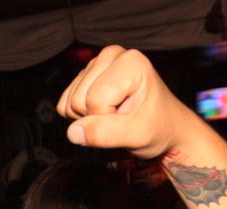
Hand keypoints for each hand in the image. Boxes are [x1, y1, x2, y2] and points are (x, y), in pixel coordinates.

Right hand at [56, 46, 193, 157]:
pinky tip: (103, 114)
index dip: (108, 119)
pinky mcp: (83, 78)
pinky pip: (64, 105)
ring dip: (89, 119)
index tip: (130, 119)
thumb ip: (106, 134)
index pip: (96, 100)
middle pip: (79, 100)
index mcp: (130, 62)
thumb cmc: (157, 127)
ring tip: (115, 116)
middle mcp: (111, 56)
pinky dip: (81, 117)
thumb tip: (73, 133)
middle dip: (97, 119)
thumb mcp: (138, 135)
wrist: (162, 127)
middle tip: (121, 120)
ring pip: (69, 103)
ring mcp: (95, 65)